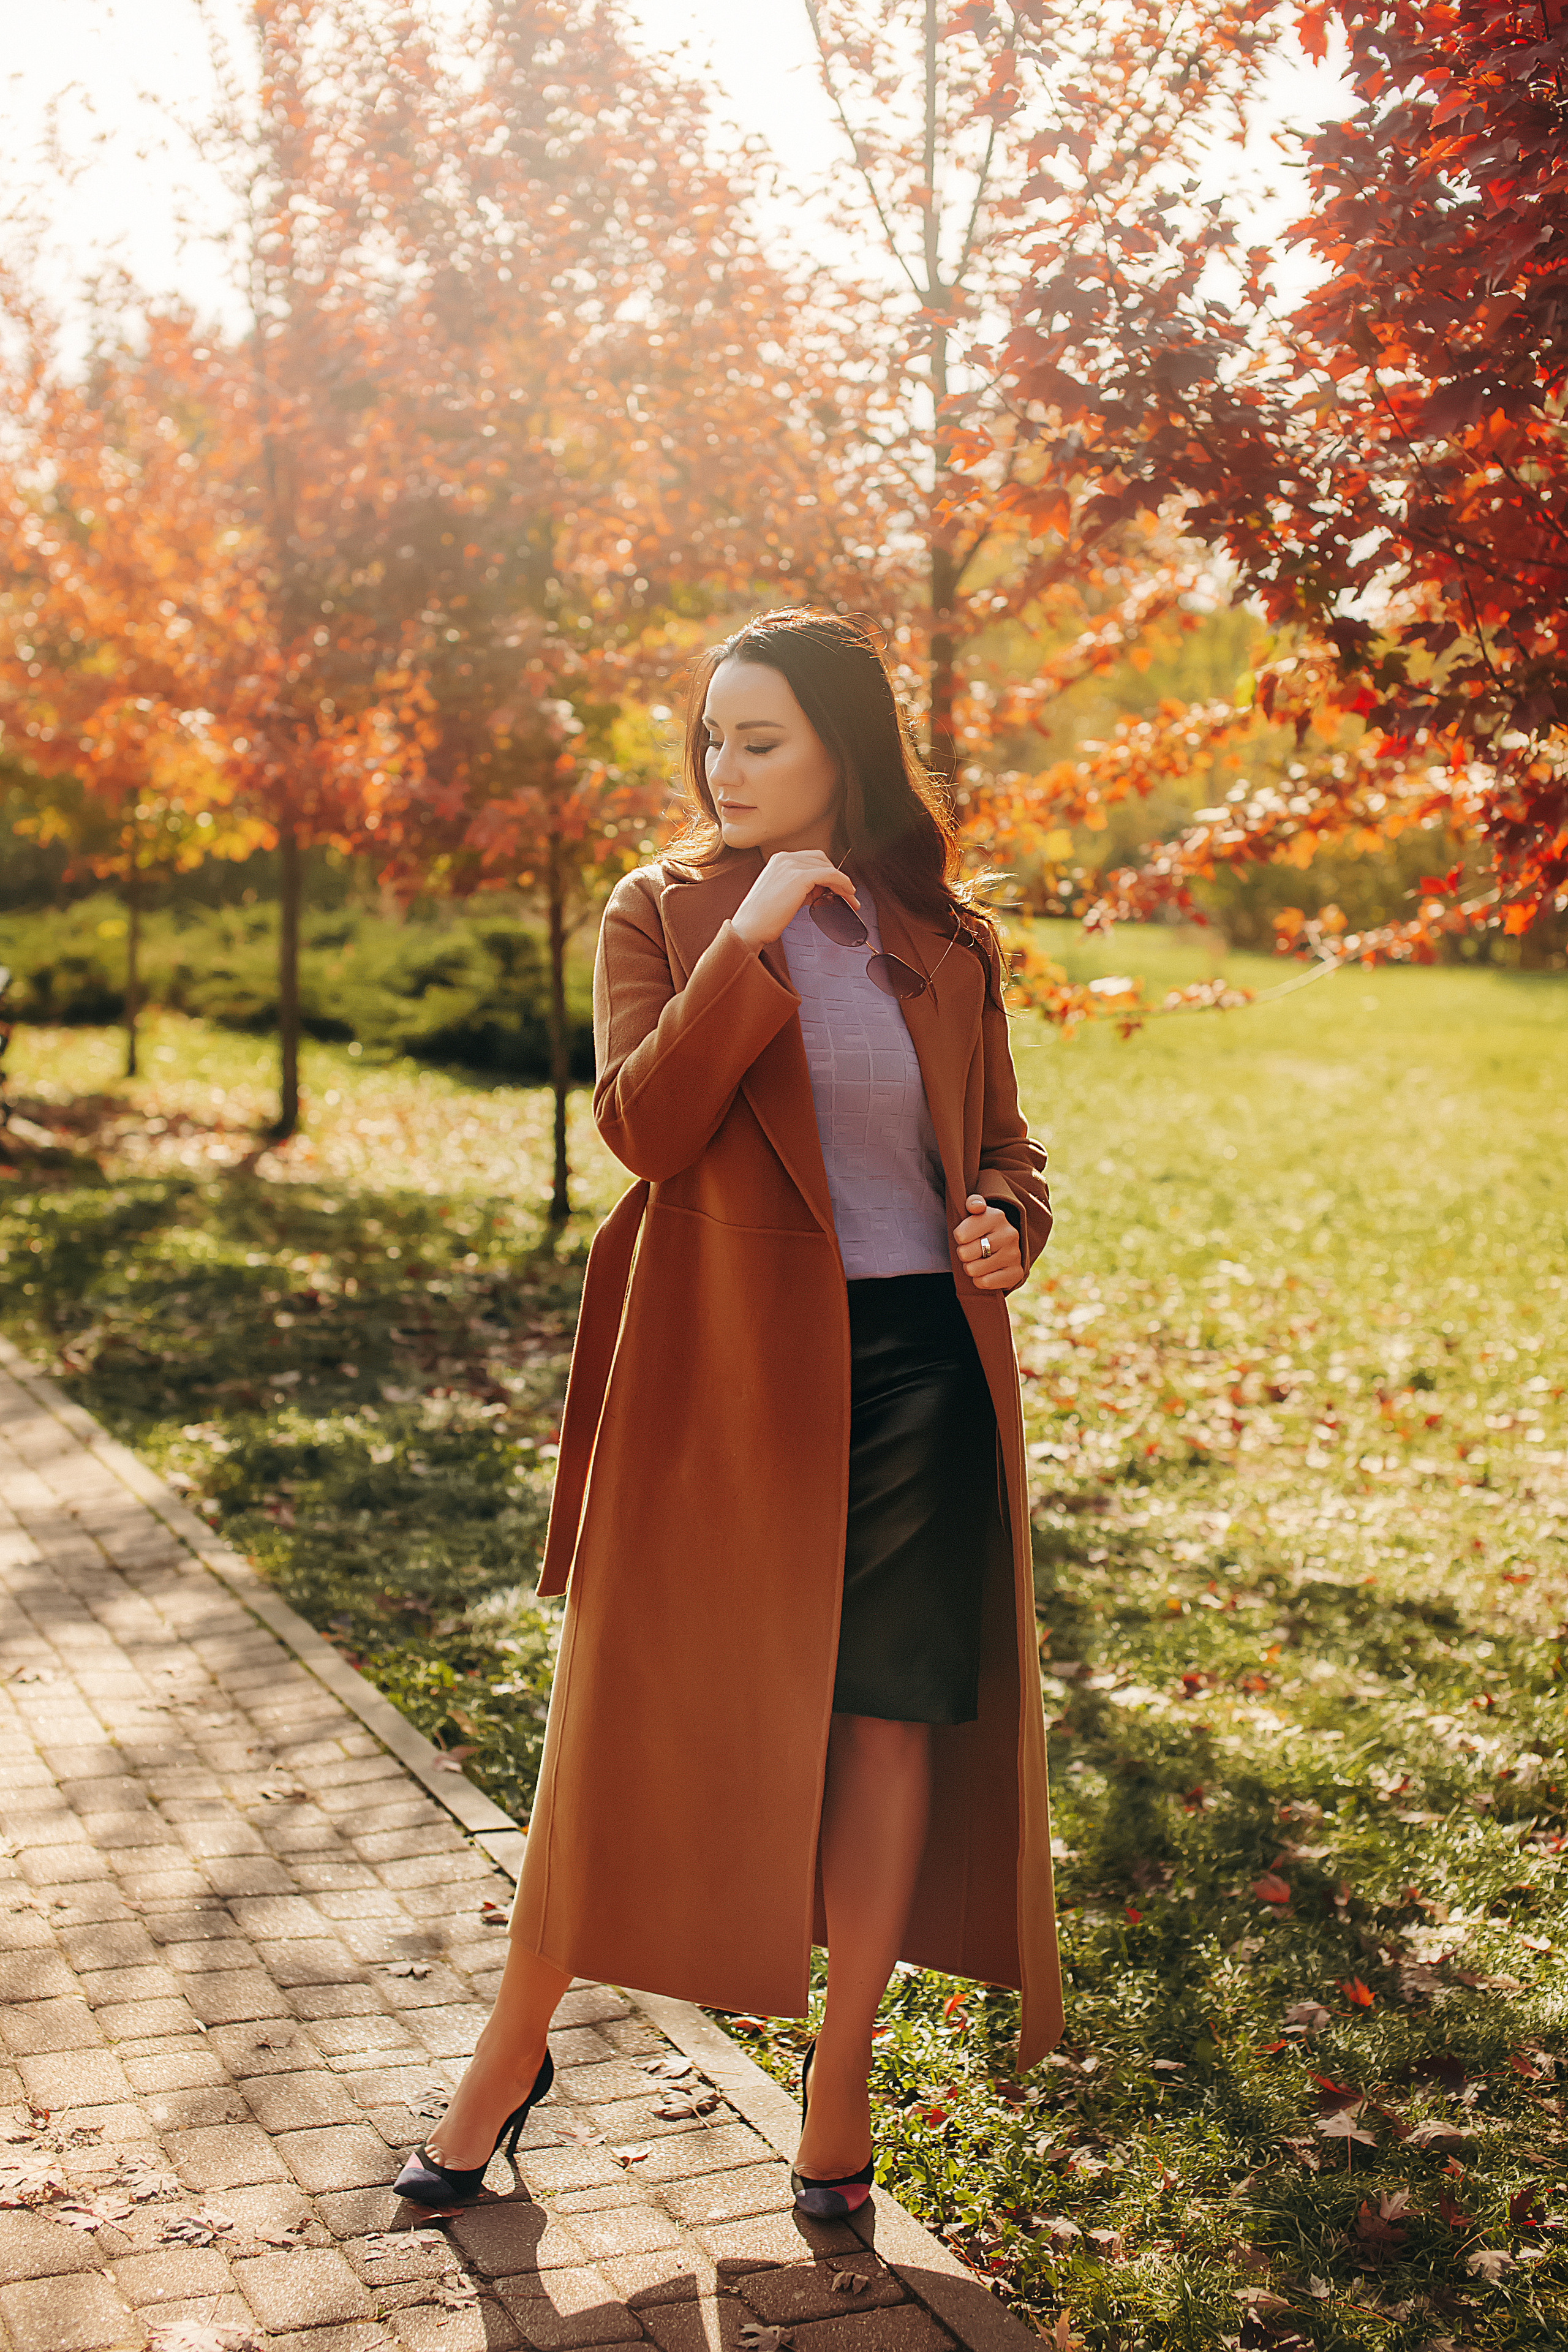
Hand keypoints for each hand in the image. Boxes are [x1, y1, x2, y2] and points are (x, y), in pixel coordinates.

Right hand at [731, 851, 858, 948]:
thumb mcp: (782, 894)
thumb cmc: (763, 918)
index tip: (835, 889)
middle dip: (835, 876)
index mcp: (778, 860)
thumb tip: (821, 891)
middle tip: (846, 894)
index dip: (826, 872)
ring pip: (827, 867)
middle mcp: (784, 858)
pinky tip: (848, 893)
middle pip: (821, 860)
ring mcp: (791, 865)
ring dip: (842, 882)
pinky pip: (830, 875)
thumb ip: (800, 888)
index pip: (810, 859)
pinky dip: (842, 883)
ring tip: (850, 899)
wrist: (749, 928)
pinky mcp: (799, 877)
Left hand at [955, 1194, 1024, 1292]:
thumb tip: (976, 1207)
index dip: (959, 1238)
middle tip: (973, 1250)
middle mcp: (1008, 1234)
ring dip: (970, 1268)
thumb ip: (973, 1202)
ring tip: (979, 1260)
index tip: (966, 1236)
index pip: (960, 1235)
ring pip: (973, 1270)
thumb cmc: (982, 1228)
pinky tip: (986, 1271)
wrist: (1004, 1246)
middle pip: (964, 1254)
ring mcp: (1014, 1254)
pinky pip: (985, 1282)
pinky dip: (980, 1280)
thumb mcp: (976, 1212)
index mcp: (996, 1216)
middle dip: (964, 1254)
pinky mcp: (1016, 1272)